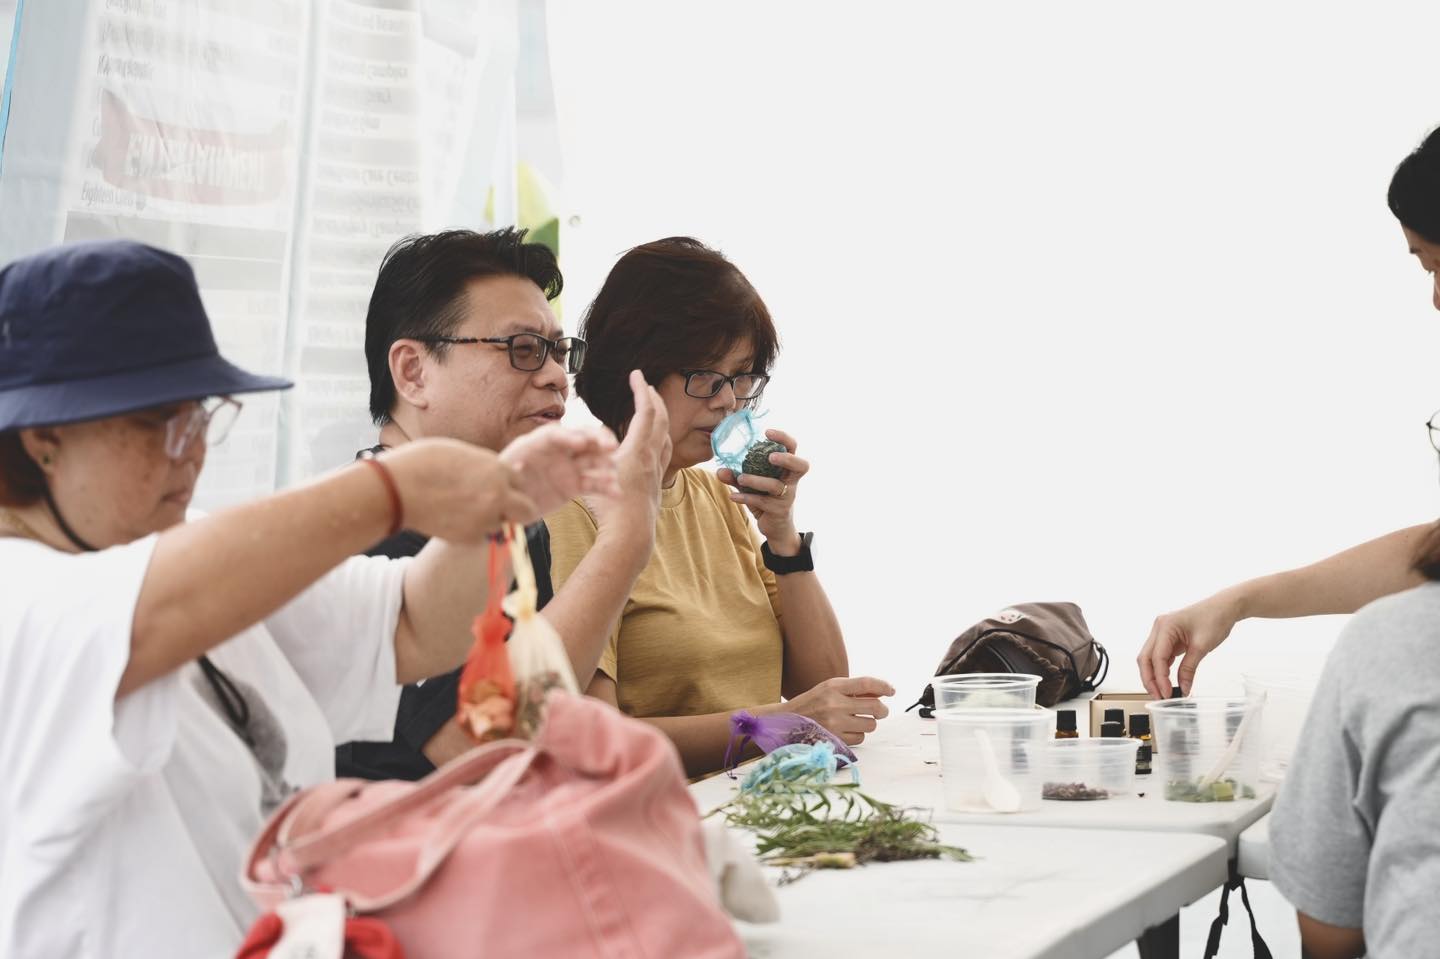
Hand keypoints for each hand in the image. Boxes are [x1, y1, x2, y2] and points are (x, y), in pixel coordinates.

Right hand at [382, 438, 540, 541]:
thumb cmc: (423, 463)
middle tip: (499, 507)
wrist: (396, 489)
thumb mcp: (461, 453)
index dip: (509, 485)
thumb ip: (486, 465)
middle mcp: (498, 496)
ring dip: (492, 520)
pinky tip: (452, 518)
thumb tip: (506, 472)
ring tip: (464, 510)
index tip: (498, 487)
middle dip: (517, 509)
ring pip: (502, 525)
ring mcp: (486, 519)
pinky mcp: (470, 537)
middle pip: (527, 510)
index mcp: (498, 470)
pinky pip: (481, 536)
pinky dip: (473, 531)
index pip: (521, 481)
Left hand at [498, 423, 619, 516]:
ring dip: (606, 465)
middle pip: (582, 439)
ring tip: (612, 475)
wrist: (511, 505)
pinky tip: (617, 494)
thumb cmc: (505, 486)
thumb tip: (520, 467)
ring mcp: (569, 467)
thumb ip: (513, 472)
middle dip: (598, 440)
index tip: (582, 443)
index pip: (555, 435)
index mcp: (537, 443)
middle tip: (612, 446)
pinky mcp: (576, 484)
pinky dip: (606, 487)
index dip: (569, 436)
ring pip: (593, 460)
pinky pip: (594, 483)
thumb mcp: (504, 478)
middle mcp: (557, 451)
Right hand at [586, 371, 670, 544]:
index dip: (641, 390)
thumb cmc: (609, 509)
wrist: (631, 536)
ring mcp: (658, 472)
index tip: (636, 374)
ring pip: (666, 437)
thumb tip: (572, 440)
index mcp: (638, 450)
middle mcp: (653, 458)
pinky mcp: (657, 485)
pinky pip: (664, 454)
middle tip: (645, 387)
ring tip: (651, 413)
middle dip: (654, 399)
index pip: (646, 411)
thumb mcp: (591, 476)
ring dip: (660, 420)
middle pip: (661, 420)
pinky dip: (659, 441)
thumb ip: (584, 455)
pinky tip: (652, 447)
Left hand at [718, 428, 807, 550]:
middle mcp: (791, 481)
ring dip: (757, 480)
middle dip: (787, 459)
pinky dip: (746, 497)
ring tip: (741, 478)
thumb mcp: (751, 486)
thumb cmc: (766, 500)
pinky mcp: (778, 511)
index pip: (793, 448)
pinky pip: (763, 502)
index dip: (784, 438)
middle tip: (770, 456)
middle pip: (801, 466)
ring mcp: (787, 497)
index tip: (767, 432)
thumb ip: (736, 477)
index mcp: (786, 469)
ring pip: (776, 485)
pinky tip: (733, 496)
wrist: (775, 528)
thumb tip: (720, 469)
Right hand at [780, 676, 894, 745]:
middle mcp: (834, 703)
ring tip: (857, 721)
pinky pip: (860, 738)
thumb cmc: (811, 704)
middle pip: (875, 707)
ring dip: (869, 723)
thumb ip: (853, 690)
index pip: (867, 683)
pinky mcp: (834, 739)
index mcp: (833, 686)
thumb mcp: (829, 689)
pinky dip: (858, 735)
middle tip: (880, 711)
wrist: (785, 722)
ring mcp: (834, 723)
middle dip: (882, 710)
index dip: (884, 686)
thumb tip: (881, 694)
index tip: (892, 690)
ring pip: (870, 725)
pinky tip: (847, 730)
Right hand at [1138, 592, 1242, 698]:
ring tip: (1162, 692)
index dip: (1160, 678)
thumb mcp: (1202, 647)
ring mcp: (1162, 633)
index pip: (1156, 657)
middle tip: (1159, 697)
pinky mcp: (1169, 638)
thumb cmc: (1214, 618)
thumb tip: (1184, 688)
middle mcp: (1159, 628)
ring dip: (1154, 676)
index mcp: (1165, 626)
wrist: (1225, 607)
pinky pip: (1160, 656)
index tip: (1167, 693)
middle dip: (1150, 679)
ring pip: (1150, 658)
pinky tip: (1167, 681)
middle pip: (1146, 658)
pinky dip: (1162, 669)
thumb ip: (1189, 669)